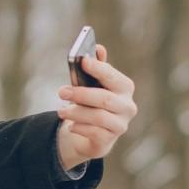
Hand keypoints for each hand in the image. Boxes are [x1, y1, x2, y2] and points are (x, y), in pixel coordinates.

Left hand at [56, 44, 136, 169]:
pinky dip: (79, 127)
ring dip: (76, 112)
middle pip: (104, 98)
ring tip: (60, 111)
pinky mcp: (110, 140)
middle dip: (81, 94)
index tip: (83, 61)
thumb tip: (98, 48)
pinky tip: (71, 125)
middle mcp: (127, 106)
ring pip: (98, 116)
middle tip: (61, 92)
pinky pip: (94, 133)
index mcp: (124, 87)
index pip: (113, 77)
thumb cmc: (92, 102)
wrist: (92, 134)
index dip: (98, 68)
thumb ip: (95, 67)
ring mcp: (121, 124)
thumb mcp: (92, 84)